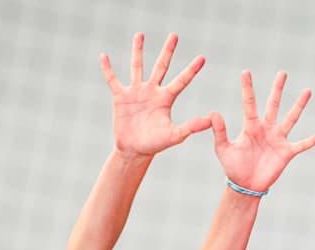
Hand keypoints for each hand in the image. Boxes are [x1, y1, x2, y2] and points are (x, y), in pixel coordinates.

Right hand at [100, 32, 211, 157]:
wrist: (134, 150)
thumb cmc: (155, 144)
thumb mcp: (174, 135)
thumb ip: (191, 127)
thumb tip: (210, 121)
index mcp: (166, 99)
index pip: (181, 81)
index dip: (191, 70)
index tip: (202, 58)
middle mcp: (152, 91)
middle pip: (161, 67)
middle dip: (168, 51)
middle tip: (174, 35)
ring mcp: (136, 92)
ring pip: (137, 67)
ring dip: (138, 51)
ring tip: (140, 34)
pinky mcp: (121, 97)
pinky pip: (113, 80)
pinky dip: (108, 69)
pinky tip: (104, 56)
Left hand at [211, 70, 314, 193]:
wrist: (245, 186)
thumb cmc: (233, 168)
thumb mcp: (223, 149)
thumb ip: (220, 131)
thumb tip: (213, 112)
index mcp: (251, 127)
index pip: (249, 103)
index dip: (248, 88)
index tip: (246, 71)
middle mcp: (266, 129)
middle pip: (273, 105)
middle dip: (277, 89)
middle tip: (282, 73)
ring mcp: (278, 140)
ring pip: (291, 118)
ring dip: (299, 105)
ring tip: (307, 91)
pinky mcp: (287, 153)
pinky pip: (302, 144)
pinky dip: (313, 139)